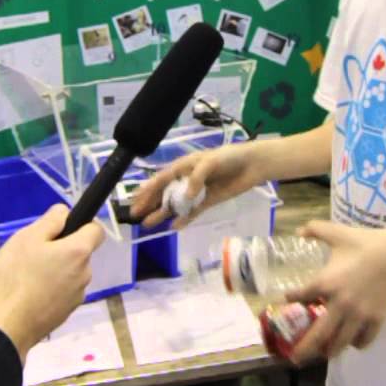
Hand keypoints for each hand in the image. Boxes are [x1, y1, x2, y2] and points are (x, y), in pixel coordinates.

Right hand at [0, 204, 104, 353]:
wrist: (5, 326)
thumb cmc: (14, 276)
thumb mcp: (27, 238)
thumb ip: (50, 221)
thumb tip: (65, 212)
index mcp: (79, 253)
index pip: (97, 230)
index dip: (82, 224)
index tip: (61, 228)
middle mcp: (85, 275)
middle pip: (81, 253)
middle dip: (63, 249)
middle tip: (34, 252)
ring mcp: (76, 297)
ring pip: (71, 274)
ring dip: (57, 270)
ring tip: (27, 275)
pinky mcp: (65, 314)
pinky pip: (63, 292)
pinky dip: (51, 290)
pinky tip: (29, 294)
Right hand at [130, 144, 263, 228]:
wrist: (251, 165)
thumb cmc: (229, 158)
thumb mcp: (210, 162)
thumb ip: (196, 178)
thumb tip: (185, 197)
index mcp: (184, 166)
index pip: (161, 179)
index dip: (147, 189)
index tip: (134, 199)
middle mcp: (187, 179)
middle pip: (164, 193)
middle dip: (149, 203)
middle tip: (135, 215)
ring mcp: (197, 192)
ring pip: (175, 204)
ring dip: (162, 213)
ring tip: (147, 224)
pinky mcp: (208, 201)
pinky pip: (192, 212)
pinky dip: (183, 219)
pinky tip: (173, 227)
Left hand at [283, 221, 385, 364]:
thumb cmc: (366, 242)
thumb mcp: (338, 232)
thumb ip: (316, 229)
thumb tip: (299, 231)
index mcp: (326, 282)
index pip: (301, 296)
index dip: (292, 299)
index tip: (287, 300)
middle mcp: (339, 304)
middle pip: (318, 334)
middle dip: (305, 349)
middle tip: (294, 359)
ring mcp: (359, 315)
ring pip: (341, 342)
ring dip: (330, 350)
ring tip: (324, 353)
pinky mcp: (376, 319)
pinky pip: (364, 340)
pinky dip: (357, 343)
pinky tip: (353, 341)